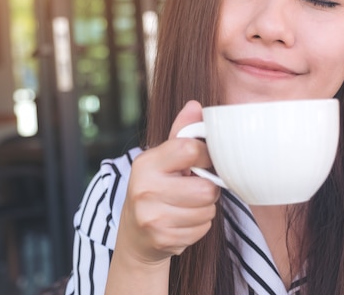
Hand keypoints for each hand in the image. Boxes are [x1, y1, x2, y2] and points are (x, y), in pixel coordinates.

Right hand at [115, 100, 219, 266]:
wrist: (135, 234)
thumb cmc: (154, 189)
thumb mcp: (162, 159)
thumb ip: (180, 133)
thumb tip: (195, 105)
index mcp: (146, 163)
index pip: (190, 150)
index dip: (206, 156)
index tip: (203, 162)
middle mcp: (145, 189)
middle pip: (206, 188)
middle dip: (208, 190)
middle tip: (195, 188)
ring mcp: (152, 216)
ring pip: (207, 210)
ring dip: (205, 209)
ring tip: (188, 205)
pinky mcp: (162, 238)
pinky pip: (202, 229)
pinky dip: (199, 226)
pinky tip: (183, 221)